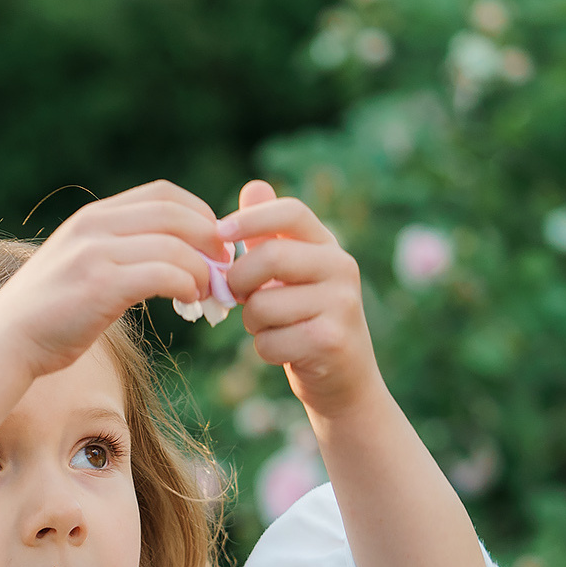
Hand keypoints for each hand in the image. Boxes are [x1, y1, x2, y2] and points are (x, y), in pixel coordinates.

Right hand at [0, 180, 228, 379]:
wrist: (6, 343)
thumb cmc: (48, 315)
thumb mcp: (80, 265)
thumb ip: (116, 251)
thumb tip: (167, 255)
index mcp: (93, 217)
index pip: (163, 194)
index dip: (199, 213)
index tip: (214, 244)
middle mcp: (94, 226)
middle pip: (176, 214)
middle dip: (211, 240)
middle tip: (224, 268)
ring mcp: (94, 254)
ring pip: (176, 246)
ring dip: (203, 271)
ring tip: (207, 294)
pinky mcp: (99, 286)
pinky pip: (163, 274)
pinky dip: (186, 286)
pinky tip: (188, 303)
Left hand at [219, 179, 383, 420]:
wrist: (344, 380)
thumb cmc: (306, 320)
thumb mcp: (292, 274)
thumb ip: (270, 237)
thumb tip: (253, 186)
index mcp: (328, 246)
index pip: (292, 213)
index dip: (252, 218)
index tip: (221, 232)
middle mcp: (341, 268)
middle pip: (270, 258)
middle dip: (239, 282)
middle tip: (237, 297)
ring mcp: (341, 305)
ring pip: (262, 306)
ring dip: (253, 323)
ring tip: (272, 327)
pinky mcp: (330, 342)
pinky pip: (269, 342)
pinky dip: (265, 350)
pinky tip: (285, 351)